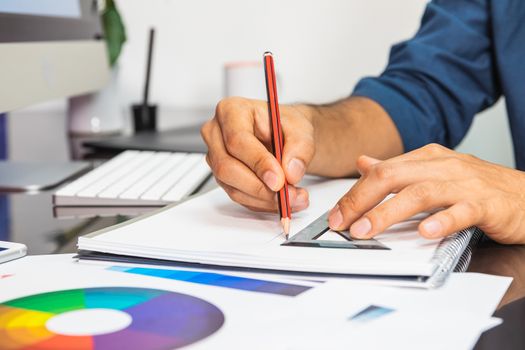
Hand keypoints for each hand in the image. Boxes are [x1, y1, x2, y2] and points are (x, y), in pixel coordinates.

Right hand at [201, 97, 314, 211]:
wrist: (284, 137)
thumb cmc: (285, 126)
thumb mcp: (301, 129)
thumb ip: (300, 148)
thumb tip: (290, 171)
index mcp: (231, 111)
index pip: (237, 140)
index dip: (258, 162)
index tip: (279, 179)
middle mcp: (217, 134)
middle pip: (227, 167)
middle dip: (261, 187)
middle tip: (288, 194)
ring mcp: (216, 158)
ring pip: (233, 187)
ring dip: (265, 199)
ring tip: (293, 198)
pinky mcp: (224, 178)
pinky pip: (239, 197)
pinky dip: (263, 203)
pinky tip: (281, 200)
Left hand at [328, 143, 524, 243]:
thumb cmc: (479, 186)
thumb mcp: (434, 172)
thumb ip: (398, 168)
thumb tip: (363, 162)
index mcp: (427, 158)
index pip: (382, 171)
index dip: (355, 193)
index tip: (336, 214)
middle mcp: (443, 166)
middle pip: (393, 177)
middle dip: (361, 200)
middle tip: (342, 222)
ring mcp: (465, 184)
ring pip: (420, 193)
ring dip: (389, 212)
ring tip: (367, 229)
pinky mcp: (487, 204)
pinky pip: (462, 211)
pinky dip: (442, 221)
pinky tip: (425, 232)